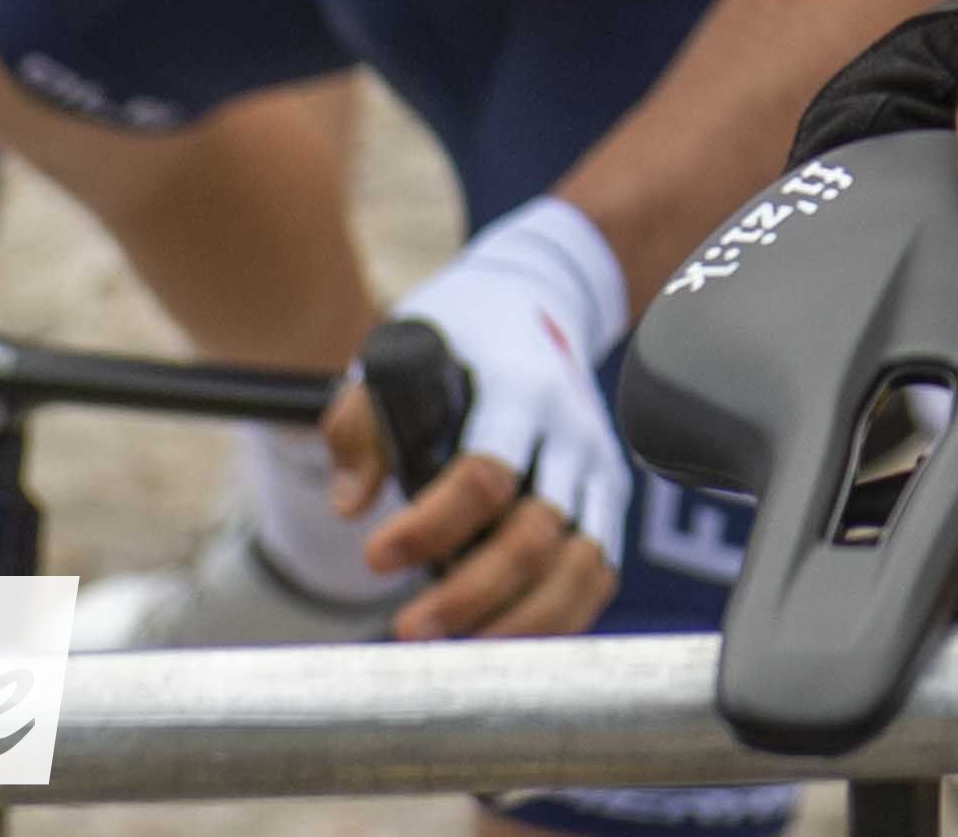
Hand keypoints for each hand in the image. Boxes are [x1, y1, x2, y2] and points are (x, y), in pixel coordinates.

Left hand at [334, 200, 629, 639]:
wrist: (533, 304)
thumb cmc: (454, 340)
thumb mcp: (393, 357)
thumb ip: (361, 427)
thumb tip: (350, 506)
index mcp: (518, 388)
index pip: (485, 473)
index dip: (430, 527)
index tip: (375, 559)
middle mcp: (570, 430)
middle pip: (535, 533)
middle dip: (471, 594)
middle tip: (408, 631)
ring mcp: (597, 467)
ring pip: (580, 564)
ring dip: (520, 622)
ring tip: (457, 652)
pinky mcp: (607, 497)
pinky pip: (596, 573)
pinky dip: (559, 619)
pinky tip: (504, 641)